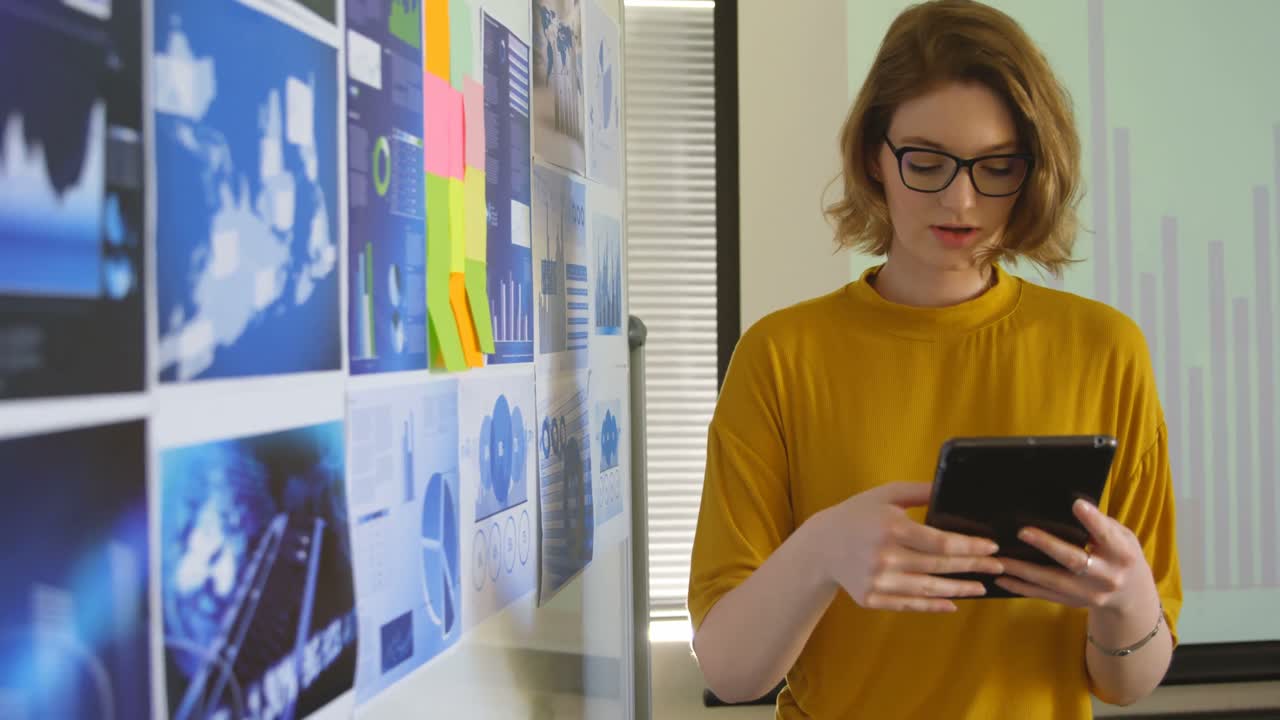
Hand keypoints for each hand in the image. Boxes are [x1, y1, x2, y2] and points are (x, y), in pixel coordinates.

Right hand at [815, 481, 1004, 612]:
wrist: (821, 546)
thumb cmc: (858, 515)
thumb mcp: (885, 495)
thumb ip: (920, 491)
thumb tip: (952, 488)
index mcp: (890, 528)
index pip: (940, 542)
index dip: (970, 546)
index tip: (991, 547)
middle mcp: (884, 557)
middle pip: (939, 566)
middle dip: (973, 566)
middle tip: (998, 566)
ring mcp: (877, 581)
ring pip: (928, 588)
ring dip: (959, 589)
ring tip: (981, 587)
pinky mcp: (871, 598)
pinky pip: (909, 604)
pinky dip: (933, 605)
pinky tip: (951, 603)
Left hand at [995, 498, 1156, 613]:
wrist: (1130, 596)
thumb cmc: (1121, 555)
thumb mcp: (1123, 537)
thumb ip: (1102, 526)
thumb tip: (1072, 506)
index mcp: (1123, 554)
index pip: (1107, 535)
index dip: (1093, 521)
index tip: (1077, 504)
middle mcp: (1107, 576)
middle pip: (1075, 560)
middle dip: (1048, 545)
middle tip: (1023, 532)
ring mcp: (1089, 593)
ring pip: (1053, 581)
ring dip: (1024, 571)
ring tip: (1000, 560)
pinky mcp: (1073, 602)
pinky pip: (1044, 595)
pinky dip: (1021, 588)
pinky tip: (1002, 579)